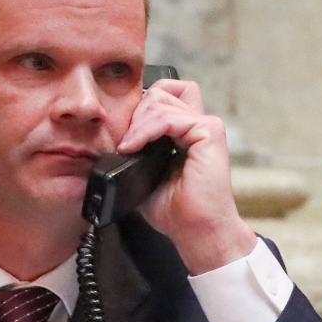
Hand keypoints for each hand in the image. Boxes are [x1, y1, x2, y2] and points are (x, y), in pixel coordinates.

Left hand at [117, 79, 255, 274]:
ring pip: (162, 99)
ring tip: (129, 147)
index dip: (138, 111)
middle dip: (136, 113)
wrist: (195, 230)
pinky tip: (135, 146)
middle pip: (161, 91)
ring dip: (138, 123)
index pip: (160, 98)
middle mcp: (198, 125)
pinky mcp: (209, 132)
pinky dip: (147, 129)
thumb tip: (112, 138)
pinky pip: (169, 116)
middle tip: (126, 143)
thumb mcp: (145, 174)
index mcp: (185, 133)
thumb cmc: (176, 210)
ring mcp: (206, 126)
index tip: (124, 139)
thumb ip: (136, 150)